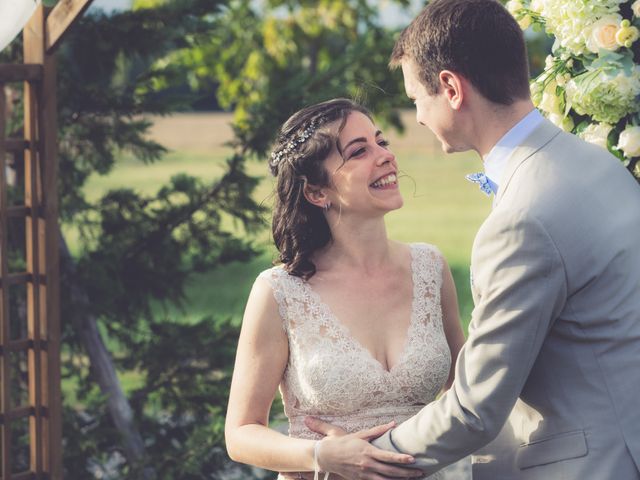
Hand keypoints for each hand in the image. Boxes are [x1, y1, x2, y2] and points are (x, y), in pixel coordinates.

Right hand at [305, 417, 423, 478]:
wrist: (328, 456)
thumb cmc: (345, 443)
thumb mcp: (361, 434)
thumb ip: (377, 430)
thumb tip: (393, 424)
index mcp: (368, 451)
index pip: (388, 457)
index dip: (401, 459)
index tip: (412, 459)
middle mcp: (367, 464)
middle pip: (391, 471)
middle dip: (407, 473)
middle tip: (421, 472)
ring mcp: (365, 474)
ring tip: (414, 479)